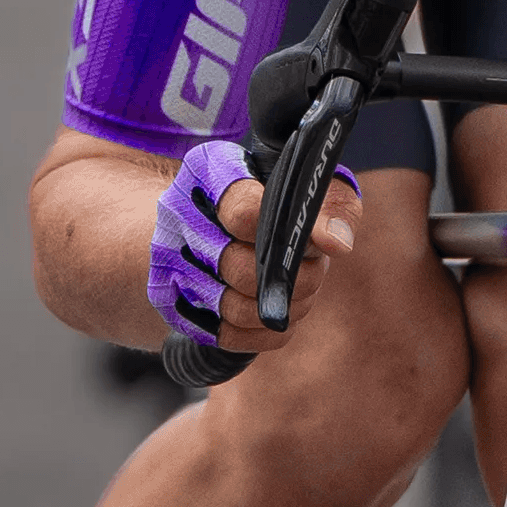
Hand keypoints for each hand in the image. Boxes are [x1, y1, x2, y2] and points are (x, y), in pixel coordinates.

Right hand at [148, 140, 362, 352]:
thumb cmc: (269, 196)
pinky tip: (276, 312)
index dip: (288, 233)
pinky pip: (228, 336)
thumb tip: (336, 242)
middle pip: (241, 268)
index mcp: (209, 170)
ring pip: (236, 309)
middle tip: (314, 269)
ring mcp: (169, 263)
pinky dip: (263, 331)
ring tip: (298, 290)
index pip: (245, 211)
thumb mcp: (303, 181)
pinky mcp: (173, 305)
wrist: (202, 219)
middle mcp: (179, 216)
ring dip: (282, 307)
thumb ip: (331, 203)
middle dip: (293, 277)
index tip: (323, 246)